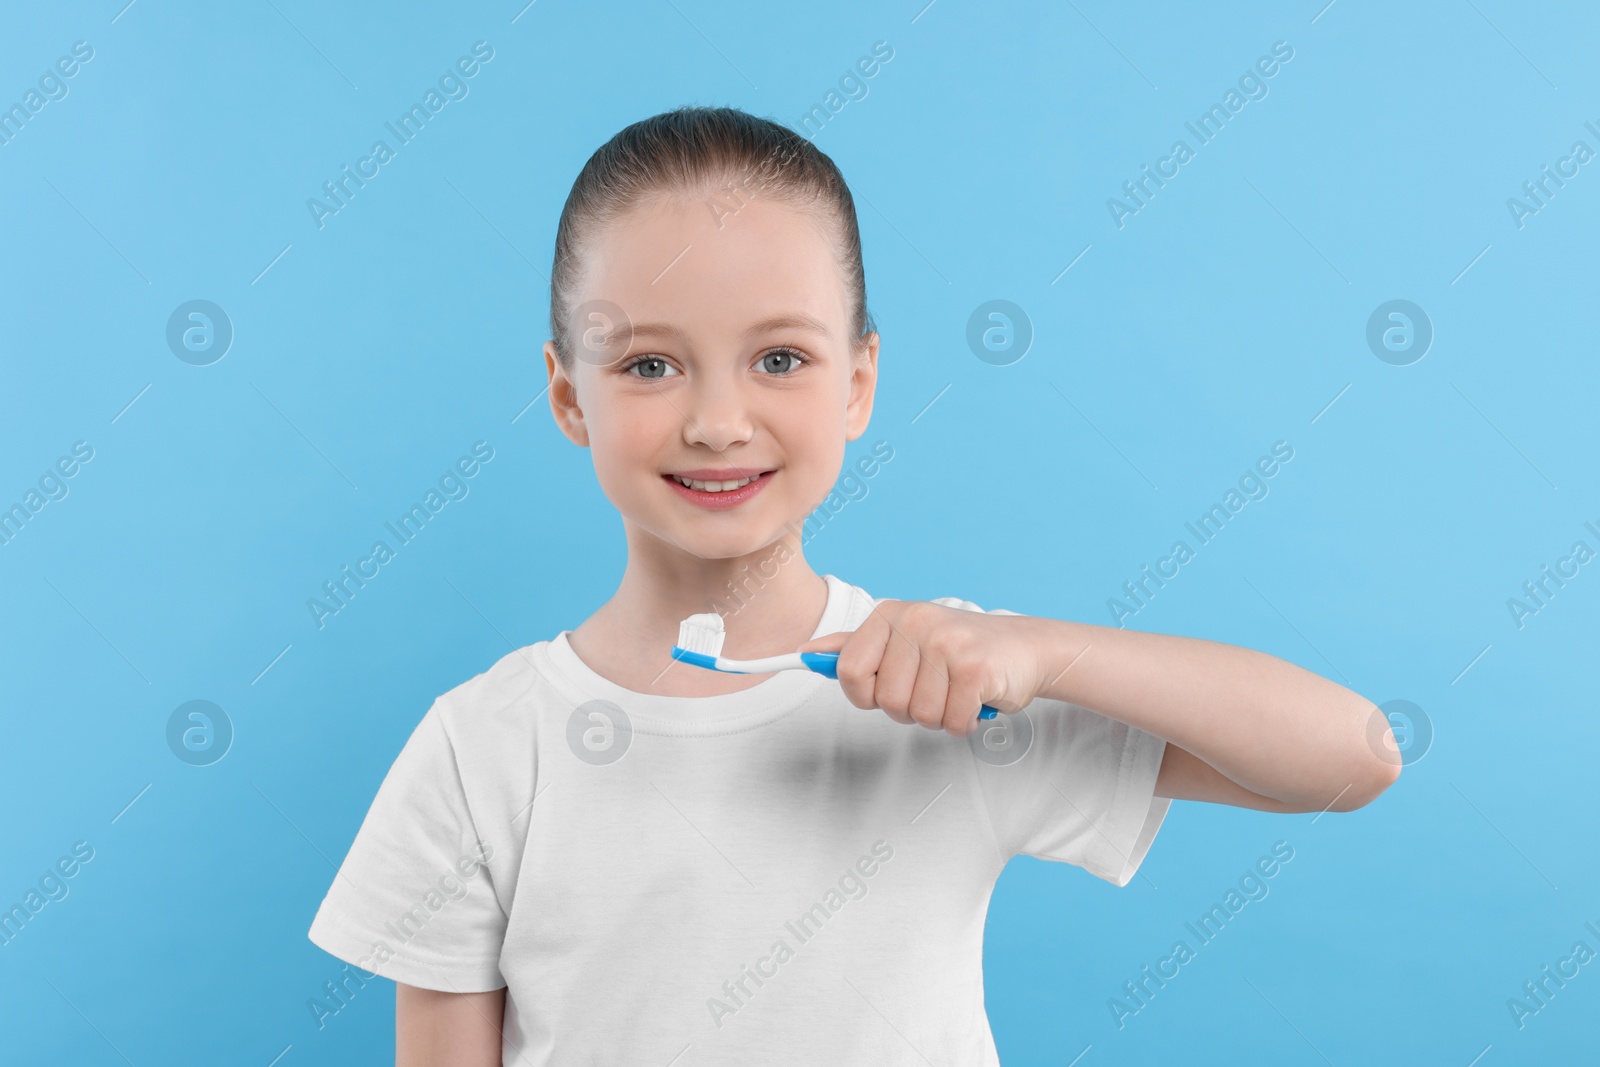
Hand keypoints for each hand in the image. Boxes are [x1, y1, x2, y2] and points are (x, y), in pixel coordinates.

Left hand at [796, 599, 1044, 736]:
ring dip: (939, 717)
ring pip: (918, 715)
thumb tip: (807, 652)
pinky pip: (951, 721)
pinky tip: (975, 699)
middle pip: (884, 700)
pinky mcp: (974, 668)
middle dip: (909, 709)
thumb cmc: (959, 651)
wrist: (1025, 648)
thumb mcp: (904, 639)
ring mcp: (946, 642)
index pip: (847, 670)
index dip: (864, 694)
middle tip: (934, 689)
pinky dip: (963, 722)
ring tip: (956, 692)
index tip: (884, 690)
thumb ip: (855, 646)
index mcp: (891, 614)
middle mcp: (915, 621)